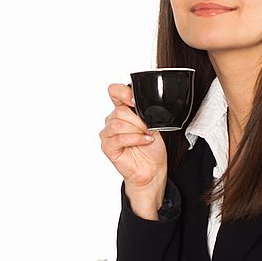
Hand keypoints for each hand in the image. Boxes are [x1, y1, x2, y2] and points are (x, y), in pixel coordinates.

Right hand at [99, 83, 167, 219]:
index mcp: (123, 110)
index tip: (135, 100)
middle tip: (148, 128)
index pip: (114, 91)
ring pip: (117, 124)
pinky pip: (118, 138)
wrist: (153, 169)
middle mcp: (113, 120)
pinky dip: (134, 139)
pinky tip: (144, 141)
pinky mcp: (108, 147)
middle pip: (119, 111)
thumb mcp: (153, 124)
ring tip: (146, 136)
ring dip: (136, 130)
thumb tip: (141, 105)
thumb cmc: (152, 147)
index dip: (122, 92)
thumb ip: (144, 112)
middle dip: (138, 120)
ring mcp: (108, 134)